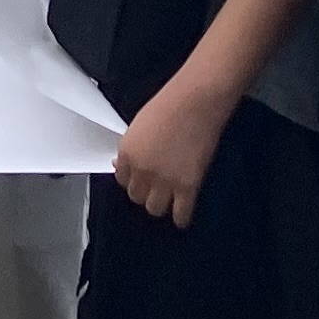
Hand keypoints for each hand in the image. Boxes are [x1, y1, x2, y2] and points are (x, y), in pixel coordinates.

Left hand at [112, 77, 232, 226]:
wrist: (197, 100)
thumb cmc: (171, 103)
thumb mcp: (140, 123)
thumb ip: (131, 147)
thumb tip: (121, 164)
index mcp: (127, 152)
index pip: (121, 179)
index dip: (133, 179)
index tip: (141, 179)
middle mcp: (142, 170)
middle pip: (136, 196)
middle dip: (145, 192)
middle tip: (157, 186)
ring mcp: (164, 180)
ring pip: (154, 208)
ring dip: (161, 204)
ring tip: (170, 198)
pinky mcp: (187, 186)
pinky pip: (180, 215)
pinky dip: (181, 218)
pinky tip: (183, 215)